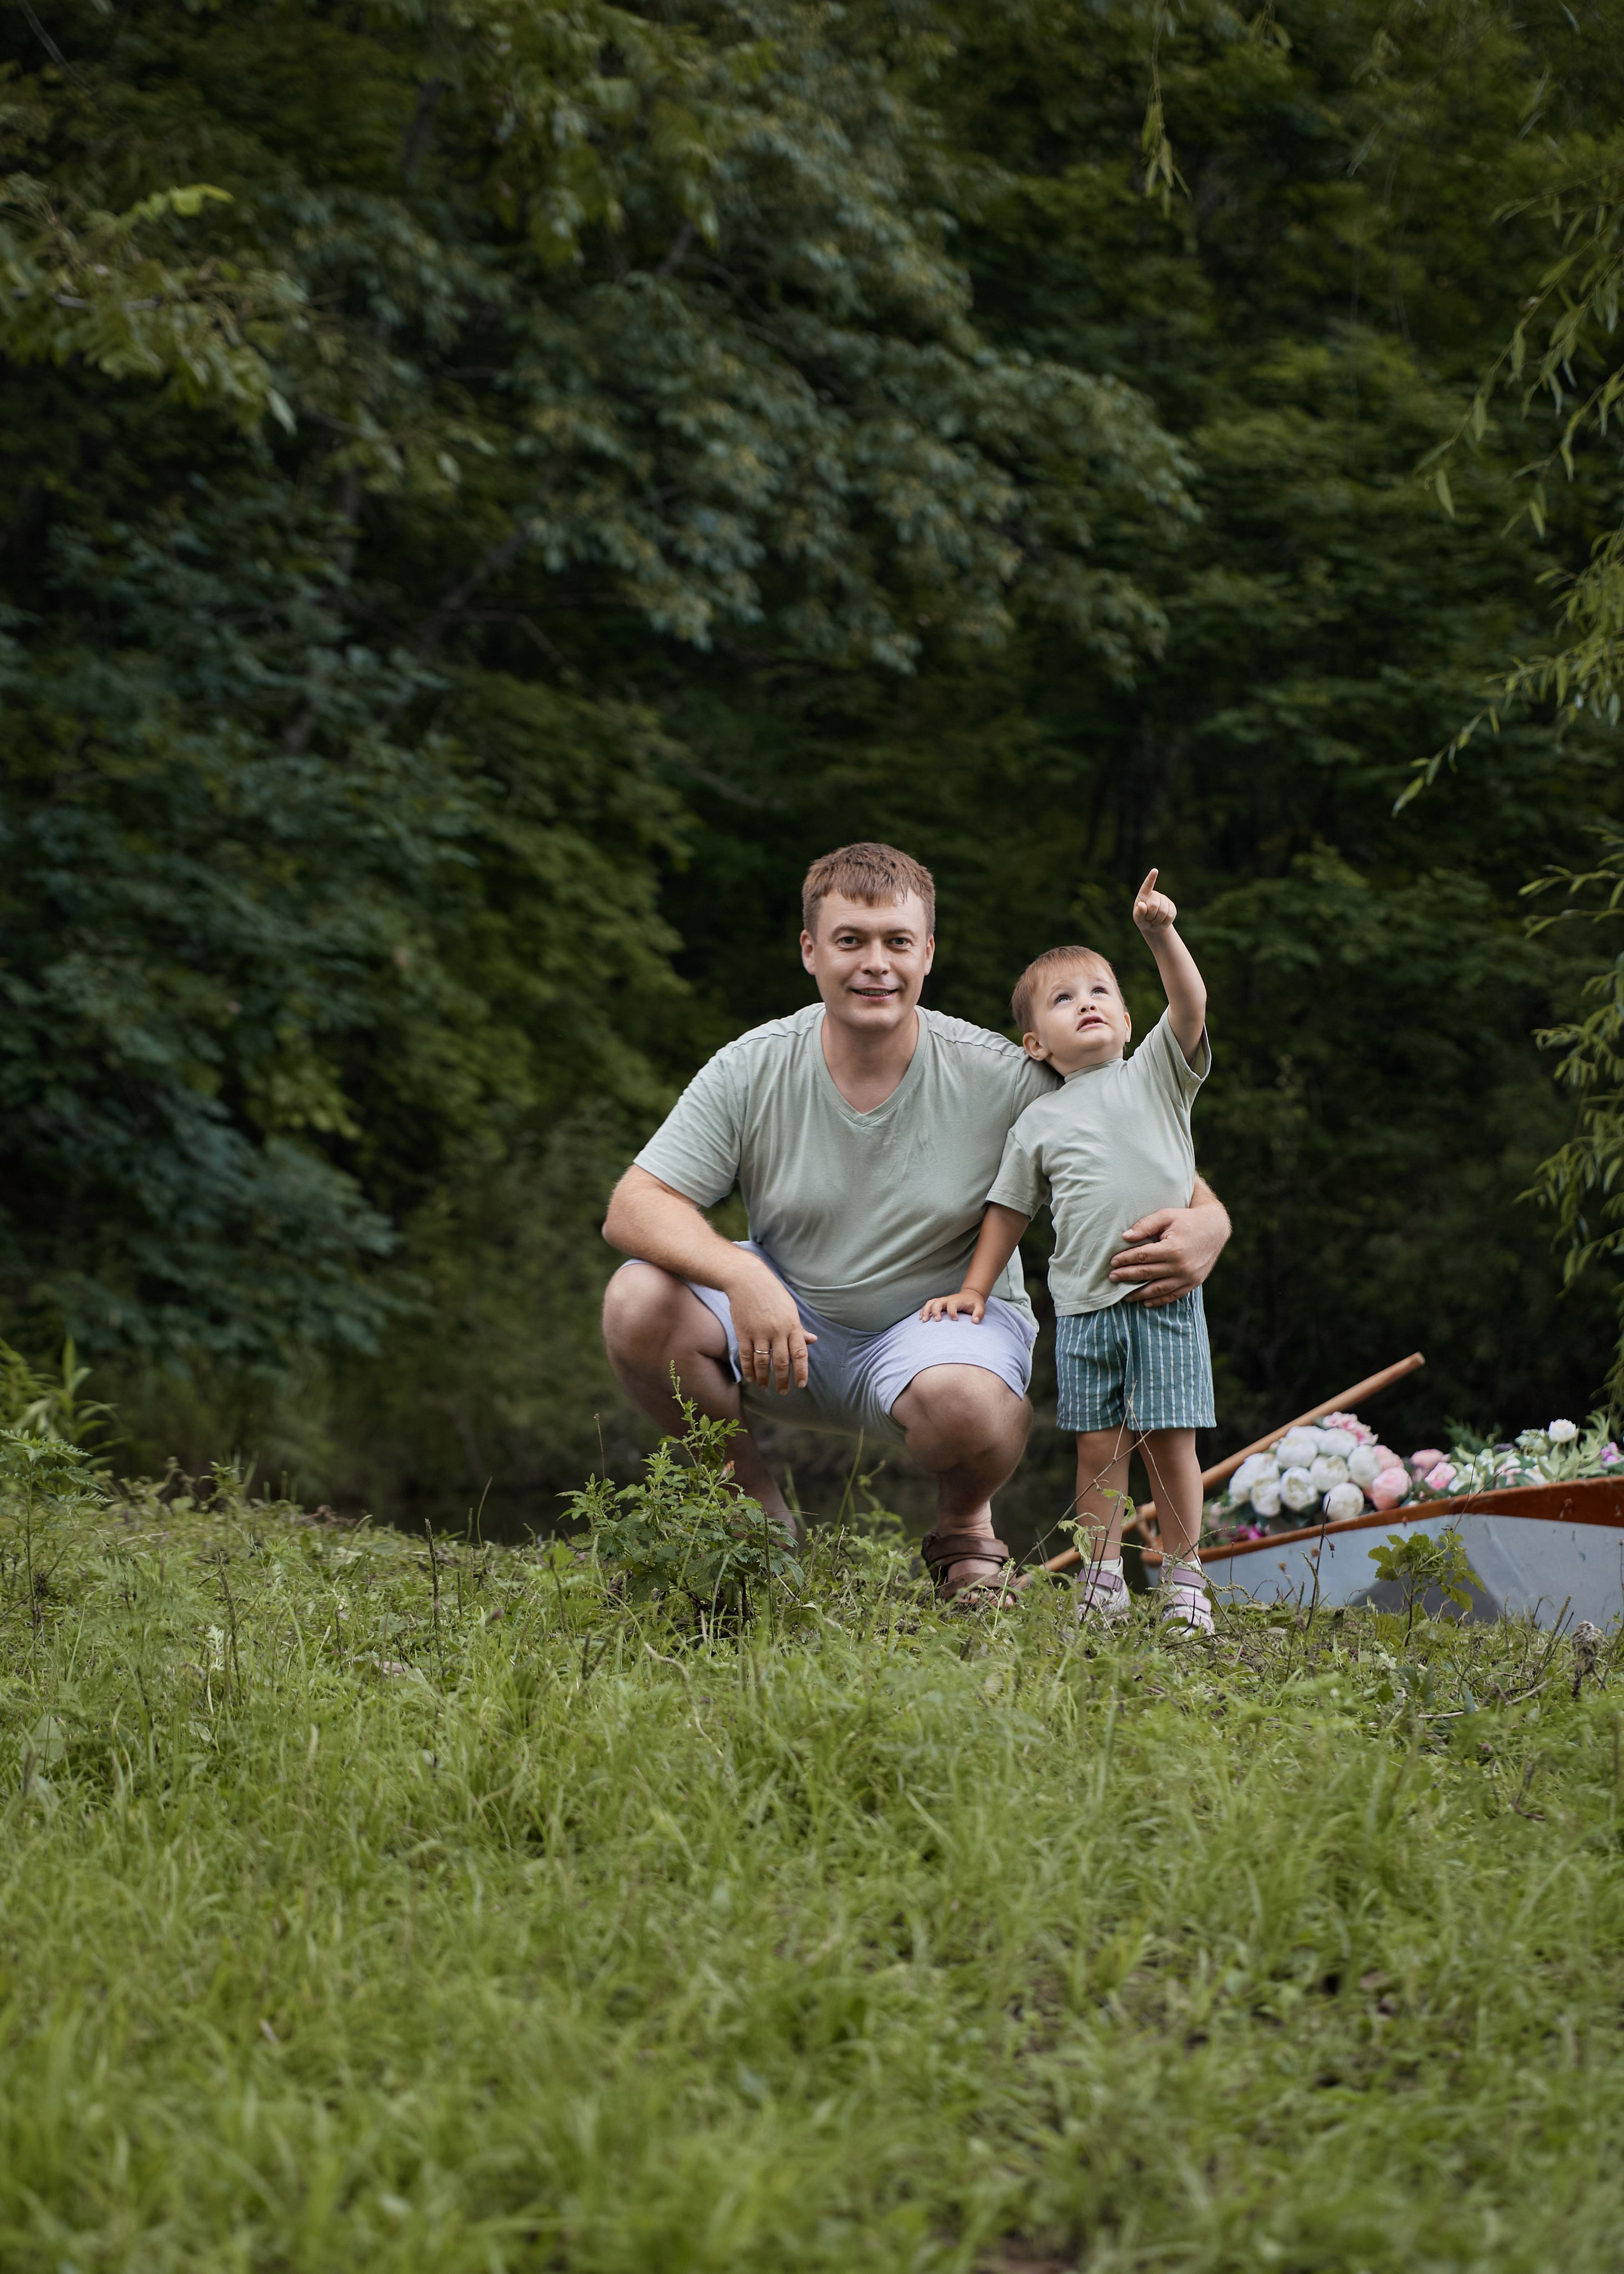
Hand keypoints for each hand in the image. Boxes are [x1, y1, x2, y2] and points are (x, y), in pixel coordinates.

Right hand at [725, 1257, 815, 1391]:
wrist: (747, 1279)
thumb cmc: (772, 1293)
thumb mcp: (790, 1308)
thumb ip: (799, 1328)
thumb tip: (813, 1340)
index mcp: (791, 1325)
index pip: (800, 1354)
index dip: (801, 1372)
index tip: (801, 1385)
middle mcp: (777, 1331)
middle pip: (782, 1362)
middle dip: (783, 1380)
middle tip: (783, 1392)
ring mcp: (759, 1332)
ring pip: (763, 1362)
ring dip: (764, 1378)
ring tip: (764, 1387)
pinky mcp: (743, 1332)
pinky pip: (746, 1356)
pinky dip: (748, 1369)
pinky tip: (751, 1378)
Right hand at [919, 1289, 986, 1323]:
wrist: (970, 1295)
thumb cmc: (974, 1303)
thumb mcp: (980, 1307)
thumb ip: (979, 1313)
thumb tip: (975, 1321)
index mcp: (958, 1300)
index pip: (952, 1304)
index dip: (952, 1312)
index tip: (955, 1320)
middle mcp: (948, 1299)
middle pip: (938, 1302)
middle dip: (935, 1311)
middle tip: (936, 1321)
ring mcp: (943, 1301)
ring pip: (931, 1302)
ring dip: (926, 1310)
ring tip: (924, 1320)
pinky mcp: (939, 1303)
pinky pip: (929, 1305)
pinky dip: (923, 1310)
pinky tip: (921, 1318)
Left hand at [1108, 1203, 1224, 1306]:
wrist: (1215, 1228)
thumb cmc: (1187, 1219)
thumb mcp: (1166, 1215)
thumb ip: (1145, 1225)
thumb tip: (1125, 1237)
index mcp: (1173, 1248)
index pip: (1142, 1257)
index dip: (1125, 1260)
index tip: (1112, 1262)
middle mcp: (1181, 1266)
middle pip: (1147, 1274)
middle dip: (1126, 1276)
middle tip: (1112, 1278)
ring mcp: (1188, 1277)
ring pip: (1158, 1289)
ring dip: (1139, 1294)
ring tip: (1124, 1296)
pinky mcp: (1193, 1283)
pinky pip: (1173, 1295)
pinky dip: (1158, 1300)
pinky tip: (1145, 1301)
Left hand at [1133, 867, 1177, 931]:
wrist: (1154, 926)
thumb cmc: (1143, 920)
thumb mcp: (1138, 919)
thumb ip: (1138, 913)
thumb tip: (1141, 905)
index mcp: (1144, 895)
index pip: (1147, 885)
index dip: (1151, 878)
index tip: (1154, 870)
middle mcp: (1155, 895)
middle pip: (1154, 905)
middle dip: (1150, 915)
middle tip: (1149, 918)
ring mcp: (1164, 900)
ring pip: (1163, 912)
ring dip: (1157, 920)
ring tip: (1154, 920)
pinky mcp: (1172, 907)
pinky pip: (1169, 916)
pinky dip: (1164, 922)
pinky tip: (1161, 921)